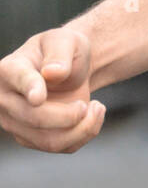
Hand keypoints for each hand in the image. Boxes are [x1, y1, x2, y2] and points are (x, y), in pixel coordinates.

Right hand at [0, 27, 105, 152]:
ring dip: (82, 128)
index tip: (38, 98)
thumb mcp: (66, 41)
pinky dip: (84, 134)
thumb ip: (59, 53)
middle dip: (69, 115)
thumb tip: (52, 72)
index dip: (30, 88)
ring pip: (48, 140)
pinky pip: (60, 147)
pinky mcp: (30, 138)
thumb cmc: (63, 51)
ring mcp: (15, 122)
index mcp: (10, 69)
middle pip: (34, 118)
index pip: (20, 80)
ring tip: (97, 107)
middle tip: (90, 104)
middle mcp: (5, 99)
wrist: (67, 70)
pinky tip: (92, 116)